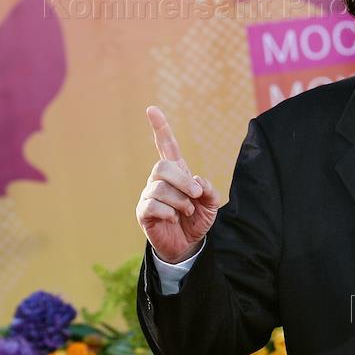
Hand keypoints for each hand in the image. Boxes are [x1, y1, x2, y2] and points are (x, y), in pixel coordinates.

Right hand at [136, 105, 221, 263]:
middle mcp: (158, 180)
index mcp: (176, 172)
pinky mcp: (143, 212)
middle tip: (194, 196)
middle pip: (162, 167)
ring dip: (179, 202)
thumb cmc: (196, 220)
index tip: (152, 109)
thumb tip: (195, 181)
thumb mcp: (211, 204)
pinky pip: (152, 205)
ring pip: (159, 188)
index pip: (166, 146)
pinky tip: (173, 219)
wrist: (187, 245)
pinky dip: (169, 213)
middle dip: (182, 181)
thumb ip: (208, 190)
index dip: (160, 128)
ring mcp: (149, 195)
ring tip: (185, 212)